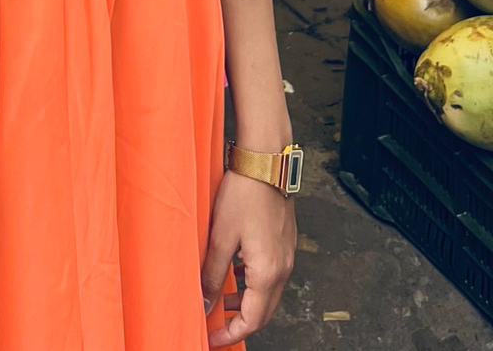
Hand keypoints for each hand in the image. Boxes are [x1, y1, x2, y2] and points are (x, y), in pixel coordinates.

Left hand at [201, 169, 295, 343]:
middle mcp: (282, 268)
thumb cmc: (244, 193)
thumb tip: (205, 303)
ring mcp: (286, 255)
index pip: (252, 321)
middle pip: (263, 312)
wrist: (266, 160)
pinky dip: (253, 283)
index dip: (230, 334)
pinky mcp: (285, 241)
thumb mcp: (221, 236)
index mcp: (267, 272)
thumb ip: (212, 274)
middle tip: (215, 325)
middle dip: (239, 323)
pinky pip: (271, 274)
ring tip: (220, 299)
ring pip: (267, 293)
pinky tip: (234, 272)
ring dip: (246, 303)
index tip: (211, 339)